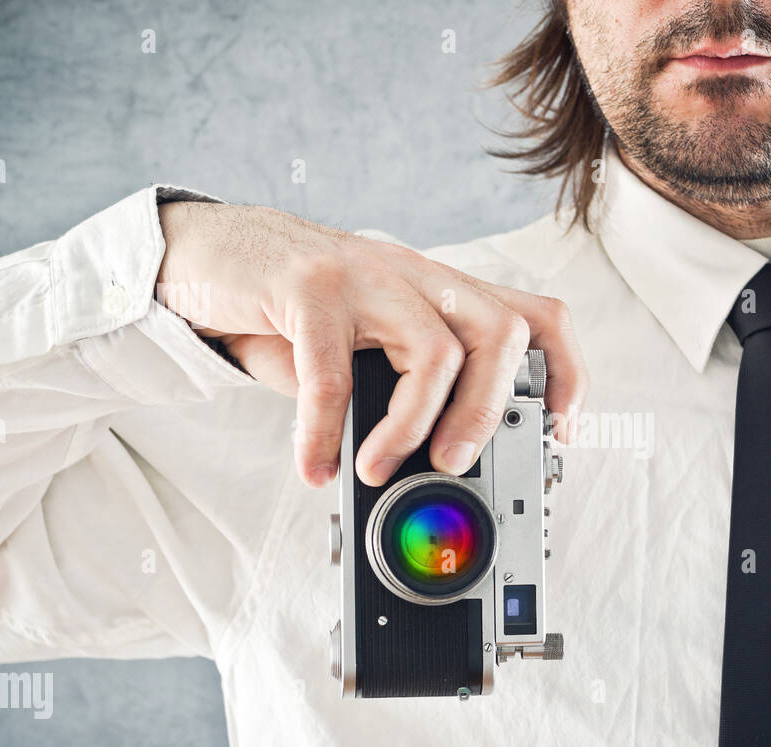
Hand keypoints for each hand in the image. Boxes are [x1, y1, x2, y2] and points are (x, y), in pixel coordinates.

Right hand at [155, 201, 586, 488]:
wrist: (205, 252)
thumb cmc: (292, 313)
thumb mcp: (363, 350)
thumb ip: (399, 394)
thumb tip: (427, 469)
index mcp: (439, 293)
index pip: (534, 316)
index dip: (565, 373)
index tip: (559, 432)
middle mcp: (415, 276)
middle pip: (501, 331)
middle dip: (489, 410)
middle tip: (453, 463)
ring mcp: (365, 274)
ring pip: (434, 348)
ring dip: (413, 426)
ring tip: (378, 470)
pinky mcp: (307, 284)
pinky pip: (332, 370)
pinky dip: (324, 431)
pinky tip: (313, 465)